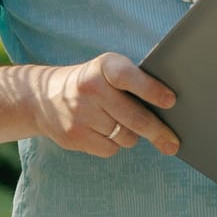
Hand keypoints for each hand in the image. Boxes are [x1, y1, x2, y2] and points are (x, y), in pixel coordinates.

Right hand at [27, 53, 178, 158]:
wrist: (42, 97)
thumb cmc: (91, 84)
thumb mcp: (106, 71)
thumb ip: (133, 83)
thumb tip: (168, 112)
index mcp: (102, 67)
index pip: (128, 77)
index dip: (151, 89)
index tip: (171, 101)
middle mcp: (89, 88)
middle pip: (133, 117)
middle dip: (158, 132)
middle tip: (173, 143)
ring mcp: (80, 114)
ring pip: (125, 136)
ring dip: (131, 135)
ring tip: (121, 123)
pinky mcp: (74, 136)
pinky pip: (110, 149)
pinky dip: (114, 144)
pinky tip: (103, 131)